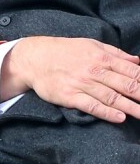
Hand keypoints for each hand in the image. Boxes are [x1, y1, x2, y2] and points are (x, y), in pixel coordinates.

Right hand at [3, 37, 139, 121]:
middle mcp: (93, 70)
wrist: (34, 58)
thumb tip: (138, 61)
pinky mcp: (69, 96)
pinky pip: (91, 106)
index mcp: (100, 56)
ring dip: (132, 108)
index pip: (131, 70)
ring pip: (112, 97)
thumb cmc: (64, 51)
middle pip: (125, 85)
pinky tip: (120, 118)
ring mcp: (81, 84)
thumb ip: (115, 53)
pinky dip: (106, 112)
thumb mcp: (89, 45)